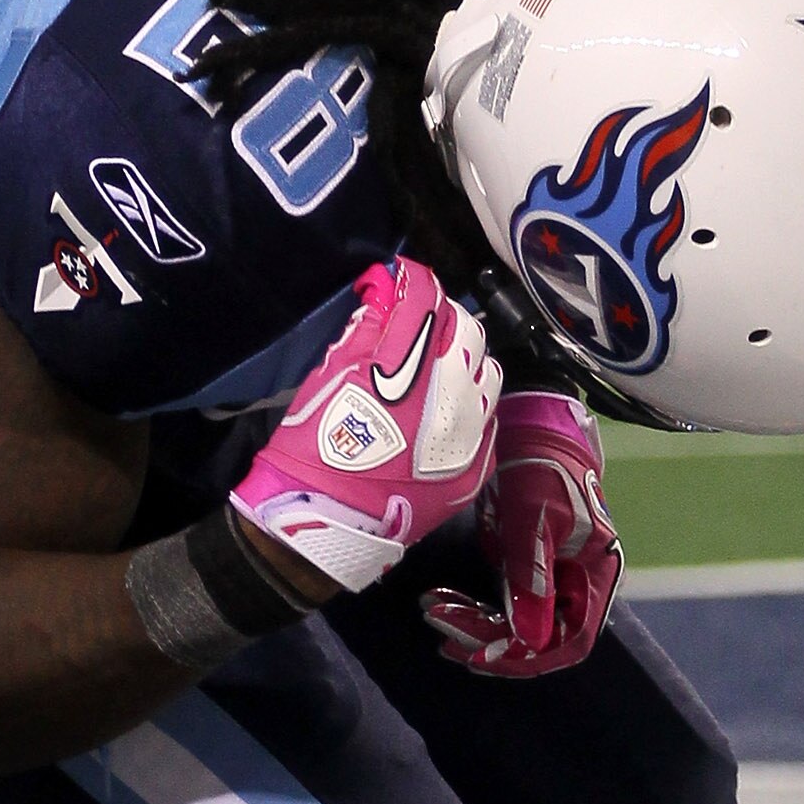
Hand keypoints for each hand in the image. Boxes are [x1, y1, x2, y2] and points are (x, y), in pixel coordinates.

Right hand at [230, 258, 501, 591]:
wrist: (324, 525)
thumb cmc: (315, 449)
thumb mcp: (329, 378)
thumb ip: (365, 329)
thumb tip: (385, 290)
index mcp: (408, 369)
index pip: (425, 300)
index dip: (411, 279)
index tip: (399, 278)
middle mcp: (451, 398)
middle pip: (467, 330)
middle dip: (441, 318)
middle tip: (414, 327)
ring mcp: (470, 435)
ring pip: (488, 374)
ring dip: (464, 362)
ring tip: (435, 373)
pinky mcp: (477, 467)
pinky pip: (488, 421)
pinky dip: (470, 408)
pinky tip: (442, 416)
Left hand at [422, 390, 621, 677]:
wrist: (529, 425)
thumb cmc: (539, 466)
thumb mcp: (532, 520)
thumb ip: (532, 579)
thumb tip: (529, 638)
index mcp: (594, 576)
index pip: (570, 642)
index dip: (529, 657)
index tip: (483, 656)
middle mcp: (578, 584)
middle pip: (538, 638)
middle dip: (489, 641)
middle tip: (442, 632)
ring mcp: (552, 577)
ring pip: (516, 624)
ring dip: (475, 626)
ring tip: (434, 610)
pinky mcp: (528, 568)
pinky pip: (503, 604)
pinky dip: (473, 608)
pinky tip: (444, 602)